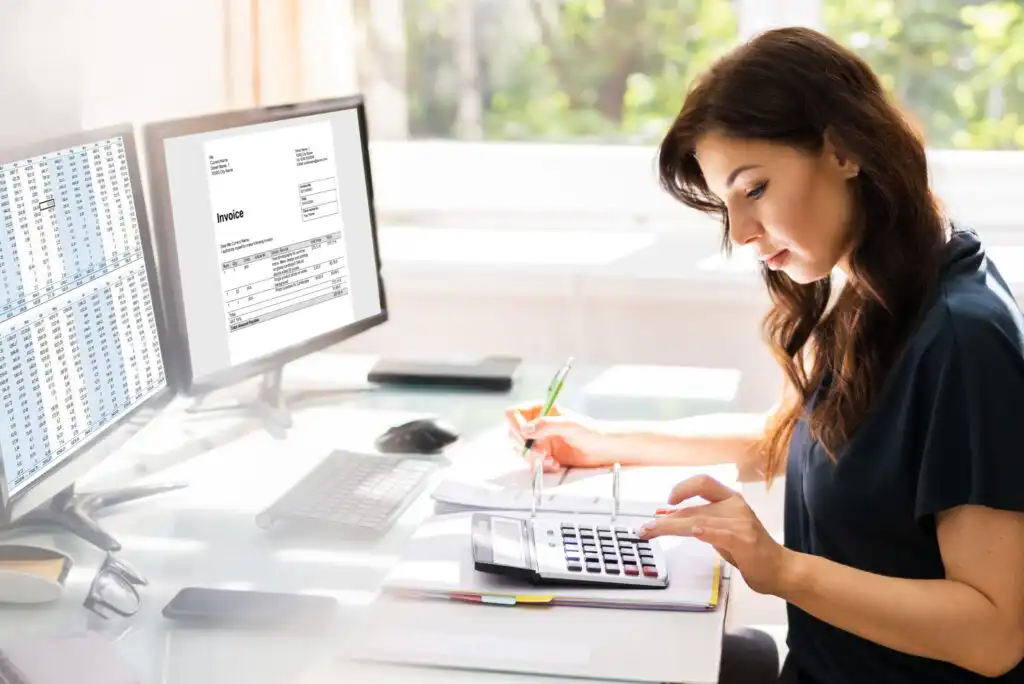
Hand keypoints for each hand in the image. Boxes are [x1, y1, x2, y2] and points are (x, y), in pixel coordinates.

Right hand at [504, 401, 611, 471]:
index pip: (514, 414)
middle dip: (526, 446)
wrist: (603, 450)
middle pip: (514, 434)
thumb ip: (546, 425)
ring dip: (533, 458)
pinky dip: (541, 466)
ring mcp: (538, 441)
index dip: (515, 425)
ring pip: (521, 451)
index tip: (526, 436)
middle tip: (542, 453)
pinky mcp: (543, 456)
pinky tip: (555, 464)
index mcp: (539, 410)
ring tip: (551, 460)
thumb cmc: (591, 432)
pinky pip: (531, 463)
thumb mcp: (569, 424)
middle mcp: (536, 425)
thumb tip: (525, 430)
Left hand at [636, 474, 790, 595]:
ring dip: (671, 527)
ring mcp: (740, 522)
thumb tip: (668, 516)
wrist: (780, 570)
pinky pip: (719, 533)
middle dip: (665, 520)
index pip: (703, 482)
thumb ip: (700, 521)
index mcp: (731, 499)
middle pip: (694, 507)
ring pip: (698, 520)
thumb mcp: (722, 531)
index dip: (683, 487)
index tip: (667, 502)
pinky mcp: (744, 540)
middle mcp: (735, 506)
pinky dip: (704, 531)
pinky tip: (693, 531)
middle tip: (645, 528)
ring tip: (652, 532)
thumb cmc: (751, 551)